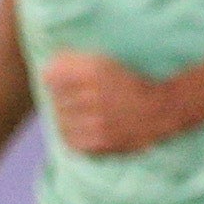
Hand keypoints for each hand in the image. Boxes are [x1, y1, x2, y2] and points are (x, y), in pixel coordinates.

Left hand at [39, 50, 180, 156]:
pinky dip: (73, 135)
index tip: (67, 82)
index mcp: (94, 71)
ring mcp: (97, 120)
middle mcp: (94, 94)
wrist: (159, 110)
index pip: (51, 76)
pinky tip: (86, 129)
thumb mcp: (103, 63)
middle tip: (83, 100)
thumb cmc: (127, 83)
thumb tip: (44, 72)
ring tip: (84, 115)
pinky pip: (70, 139)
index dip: (56, 79)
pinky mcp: (100, 141)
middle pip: (55, 99)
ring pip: (60, 120)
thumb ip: (70, 62)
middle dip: (64, 99)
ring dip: (67, 118)